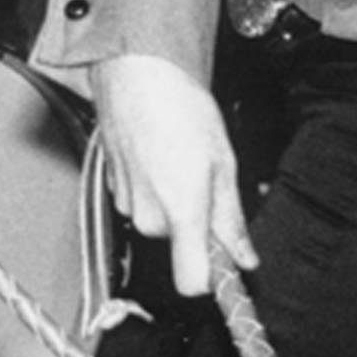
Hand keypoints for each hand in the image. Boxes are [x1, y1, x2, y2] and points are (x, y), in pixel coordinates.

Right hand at [91, 53, 253, 298]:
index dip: (212, 280)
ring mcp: (127, 203)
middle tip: (208, 182)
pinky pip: (142, 204)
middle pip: (179, 245)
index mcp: (181, 214)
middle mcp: (148, 216)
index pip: (192, 283)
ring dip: (175, 204)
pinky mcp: (113, 188)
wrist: (136, 72)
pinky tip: (161, 156)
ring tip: (182, 161)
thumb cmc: (179, 107)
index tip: (228, 267)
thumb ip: (231, 219)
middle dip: (197, 224)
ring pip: (160, 223)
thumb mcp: (223, 164)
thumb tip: (244, 256)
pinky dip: (155, 188)